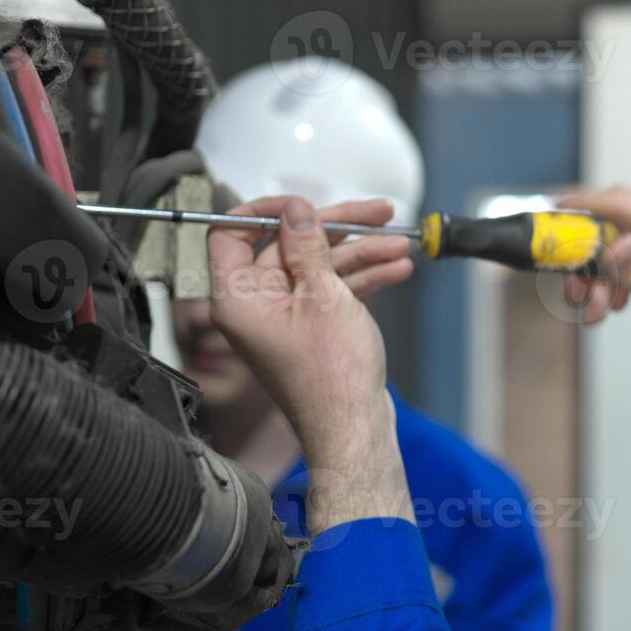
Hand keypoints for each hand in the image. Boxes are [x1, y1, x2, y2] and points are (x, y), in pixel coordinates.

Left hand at [207, 196, 413, 531]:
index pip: (230, 233)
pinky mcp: (309, 329)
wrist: (354, 429)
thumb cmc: (332, 377)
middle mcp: (254, 306)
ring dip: (361, 253)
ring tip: (400, 244)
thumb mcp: (322, 295)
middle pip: (287, 246)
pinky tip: (396, 269)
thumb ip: (307, 246)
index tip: (303, 201)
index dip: (266, 210)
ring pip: (317, 267)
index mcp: (238, 298)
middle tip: (378, 212)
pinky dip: (361, 279)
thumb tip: (295, 209)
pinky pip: (330, 291)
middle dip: (338, 229)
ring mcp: (283, 319)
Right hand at [560, 187, 630, 434]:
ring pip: (624, 232)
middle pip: (617, 216)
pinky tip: (617, 298)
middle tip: (573, 289)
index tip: (549, 210)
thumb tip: (608, 244)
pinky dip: (622, 266)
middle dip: (589, 254)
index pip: (621, 202)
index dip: (580, 205)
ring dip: (603, 268)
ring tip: (598, 308)